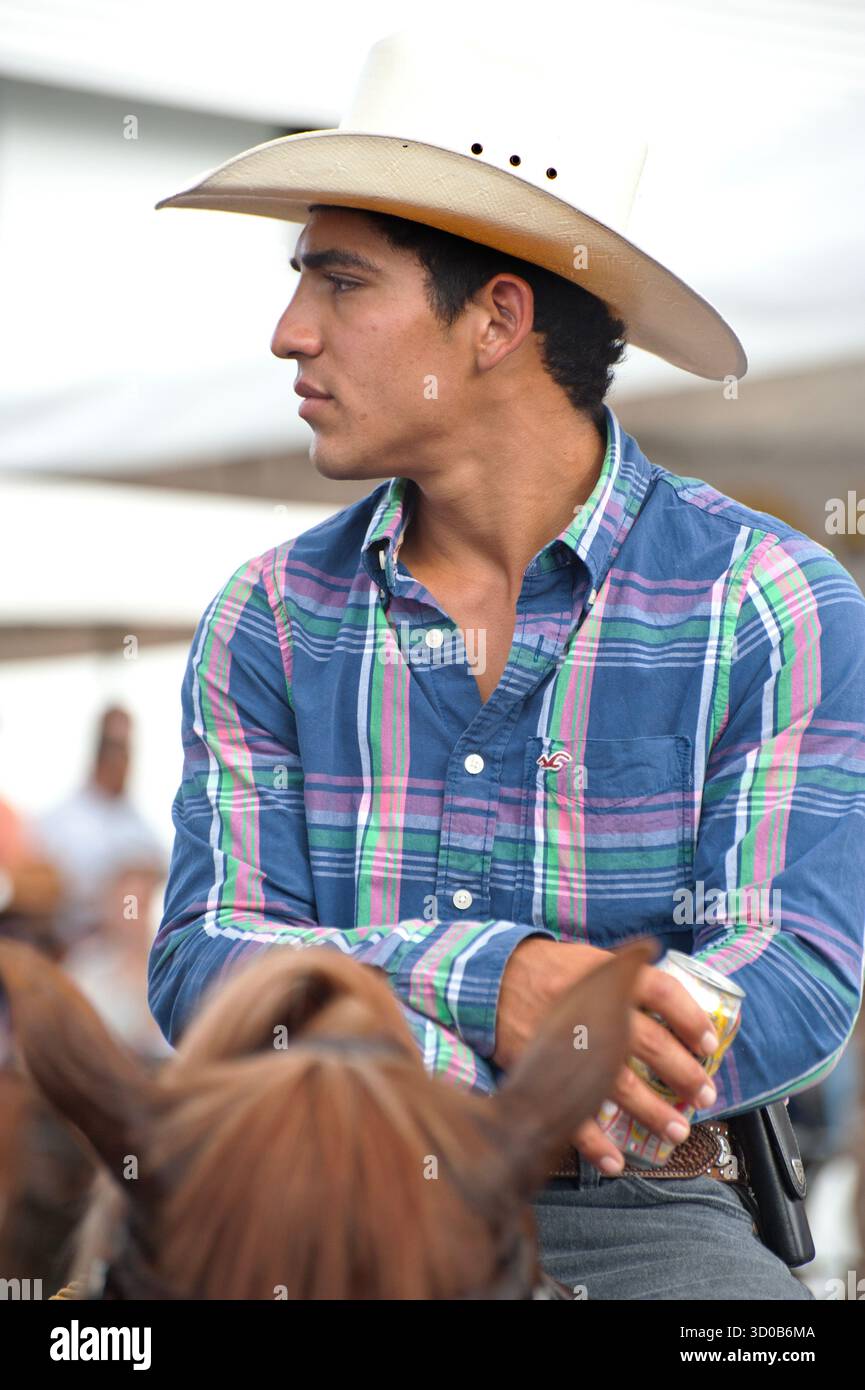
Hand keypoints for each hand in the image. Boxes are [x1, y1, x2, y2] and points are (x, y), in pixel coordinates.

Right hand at [494, 938, 719, 1174]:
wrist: (489, 983)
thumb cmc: (551, 974)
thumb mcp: (592, 959)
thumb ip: (630, 974)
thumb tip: (676, 989)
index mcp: (606, 977)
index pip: (662, 992)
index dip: (690, 1019)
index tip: (708, 1044)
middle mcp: (591, 1009)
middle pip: (649, 1042)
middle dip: (683, 1073)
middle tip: (705, 1096)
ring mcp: (567, 1043)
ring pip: (618, 1083)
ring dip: (652, 1112)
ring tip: (677, 1130)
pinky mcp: (542, 1071)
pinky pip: (571, 1114)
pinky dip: (595, 1143)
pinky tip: (615, 1161)